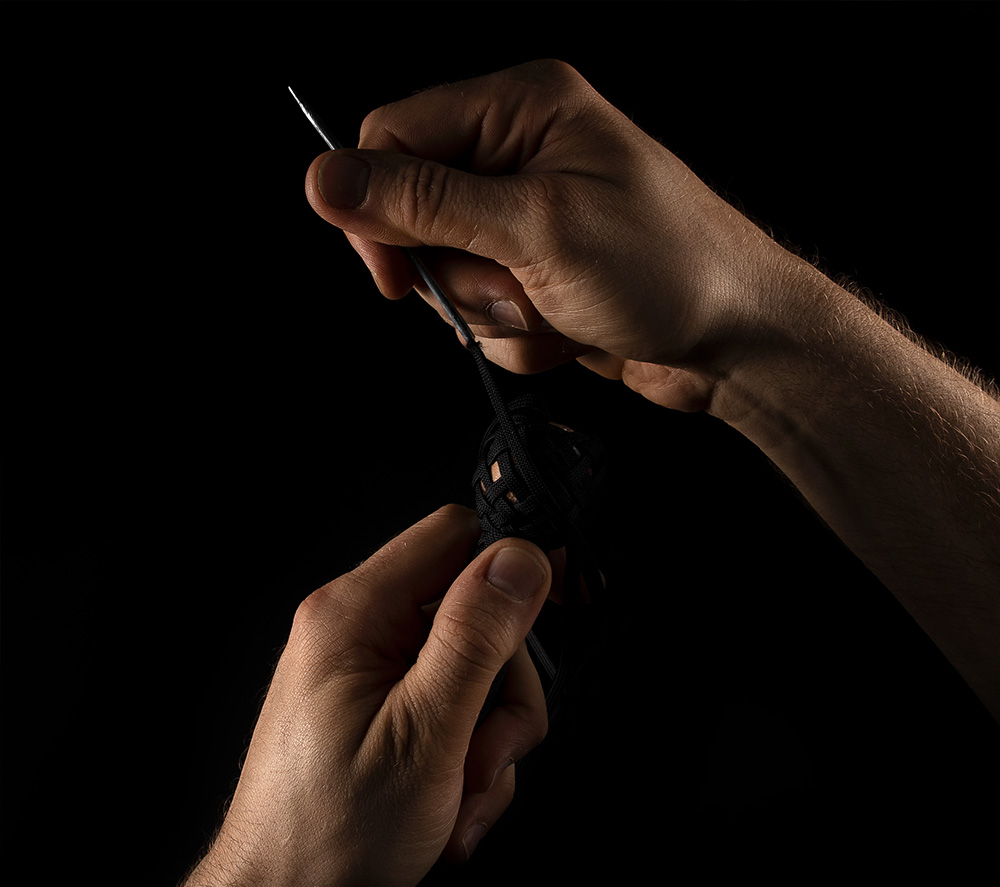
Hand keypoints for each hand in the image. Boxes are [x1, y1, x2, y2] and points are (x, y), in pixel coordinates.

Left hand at [217, 505, 550, 886]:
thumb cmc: (333, 832)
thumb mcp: (425, 731)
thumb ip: (476, 638)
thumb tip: (519, 559)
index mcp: (356, 613)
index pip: (455, 537)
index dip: (510, 572)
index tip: (542, 626)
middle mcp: (357, 630)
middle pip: (476, 615)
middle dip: (502, 691)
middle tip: (488, 756)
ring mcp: (366, 671)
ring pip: (473, 670)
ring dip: (488, 738)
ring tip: (462, 797)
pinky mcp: (377, 707)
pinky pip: (450, 706)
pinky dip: (465, 756)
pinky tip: (450, 806)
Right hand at [303, 59, 797, 410]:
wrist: (737, 339)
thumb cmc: (666, 266)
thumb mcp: (537, 229)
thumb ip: (425, 204)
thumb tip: (325, 179)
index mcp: (520, 108)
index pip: (394, 138)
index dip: (376, 209)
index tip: (394, 276)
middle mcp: (519, 156)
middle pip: (414, 216)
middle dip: (456, 276)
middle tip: (514, 290)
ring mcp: (528, 221)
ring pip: (448, 276)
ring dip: (492, 315)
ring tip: (555, 311)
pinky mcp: (538, 275)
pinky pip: (484, 313)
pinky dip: (518, 337)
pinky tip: (568, 331)